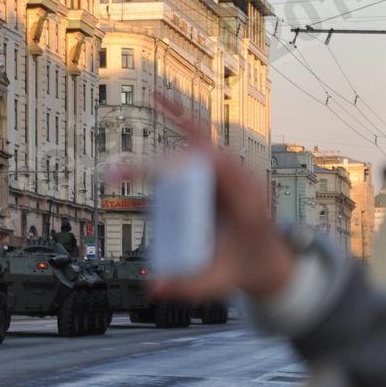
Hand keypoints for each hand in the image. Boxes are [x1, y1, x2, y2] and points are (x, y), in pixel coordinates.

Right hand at [134, 95, 295, 301]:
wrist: (265, 255)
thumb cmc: (242, 266)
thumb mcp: (220, 281)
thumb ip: (190, 287)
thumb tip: (154, 289)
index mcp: (248, 202)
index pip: (222, 174)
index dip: (190, 168)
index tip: (160, 171)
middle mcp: (240, 178)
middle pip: (202, 156)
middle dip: (160, 166)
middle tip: (120, 177)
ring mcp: (229, 169)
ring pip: (199, 139)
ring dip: (168, 137)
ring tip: (136, 139)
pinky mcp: (216, 166)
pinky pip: (198, 134)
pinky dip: (178, 115)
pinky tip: (158, 97)